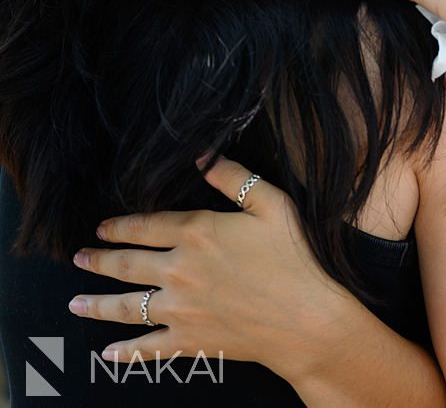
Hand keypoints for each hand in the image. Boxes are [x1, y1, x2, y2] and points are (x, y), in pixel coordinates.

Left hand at [69, 158, 347, 378]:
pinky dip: (124, 351)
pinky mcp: (188, 340)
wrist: (307, 319)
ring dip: (97, 304)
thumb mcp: (273, 205)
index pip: (145, 226)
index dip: (120, 226)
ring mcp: (179, 308)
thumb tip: (202, 155)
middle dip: (99, 261)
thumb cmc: (296, 258)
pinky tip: (108, 352)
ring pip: (126, 306)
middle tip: (79, 259)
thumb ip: (234, 178)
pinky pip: (146, 347)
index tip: (102, 227)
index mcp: (198, 233)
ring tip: (76, 303)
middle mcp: (178, 270)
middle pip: (126, 264)